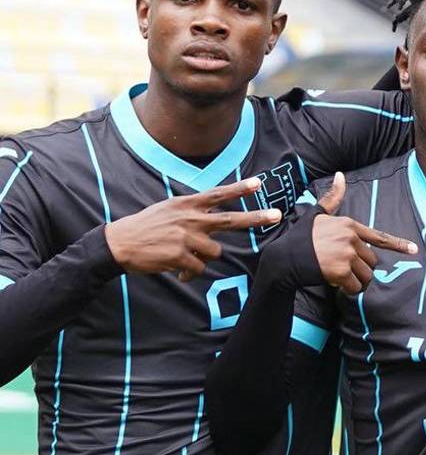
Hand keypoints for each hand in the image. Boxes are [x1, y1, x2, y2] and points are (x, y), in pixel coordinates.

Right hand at [105, 177, 280, 280]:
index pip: (218, 194)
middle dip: (256, 218)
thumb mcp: (168, 209)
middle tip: (277, 216)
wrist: (119, 243)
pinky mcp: (180, 256)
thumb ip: (192, 211)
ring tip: (185, 258)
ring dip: (203, 259)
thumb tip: (214, 219)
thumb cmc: (146, 227)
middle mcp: (189, 218)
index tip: (259, 183)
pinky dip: (190, 272)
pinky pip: (198, 268)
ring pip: (215, 252)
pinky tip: (176, 268)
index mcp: (186, 205)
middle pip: (230, 220)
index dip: (239, 188)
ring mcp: (186, 237)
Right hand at [313, 173, 416, 294]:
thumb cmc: (301, 238)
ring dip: (356, 281)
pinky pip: (356, 287)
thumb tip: (340, 174)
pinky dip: (348, 290)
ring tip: (338, 276)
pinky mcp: (341, 271)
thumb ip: (332, 197)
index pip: (379, 237)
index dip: (398, 245)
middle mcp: (350, 238)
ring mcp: (346, 254)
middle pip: (371, 261)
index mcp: (349, 224)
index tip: (414, 250)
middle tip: (341, 268)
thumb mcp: (317, 214)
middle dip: (360, 269)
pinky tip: (334, 283)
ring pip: (366, 276)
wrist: (283, 258)